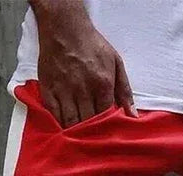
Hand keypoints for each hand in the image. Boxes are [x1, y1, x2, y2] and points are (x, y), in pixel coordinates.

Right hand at [33, 0, 136, 127]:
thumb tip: (133, 115)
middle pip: (88, 122)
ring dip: (76, 132)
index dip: (106, 127)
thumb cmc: (92, 45)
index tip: (107, 133)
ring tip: (80, 137)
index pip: (106, 116)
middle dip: (92, 133)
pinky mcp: (49, 89)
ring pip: (71, 122)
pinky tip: (65, 128)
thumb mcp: (115, 62)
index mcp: (102, 84)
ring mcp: (64, 90)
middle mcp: (83, 89)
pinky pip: (55, 114)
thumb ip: (125, 90)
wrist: (64, 27)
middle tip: (94, 140)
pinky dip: (60, 124)